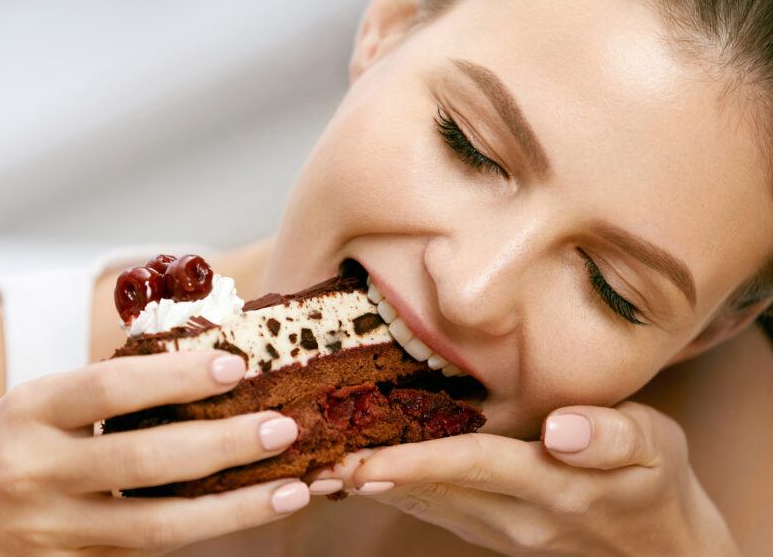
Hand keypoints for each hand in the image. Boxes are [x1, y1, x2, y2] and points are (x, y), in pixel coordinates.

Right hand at [0, 351, 308, 555]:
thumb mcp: (33, 406)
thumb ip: (103, 390)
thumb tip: (200, 359)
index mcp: (29, 409)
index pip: (109, 388)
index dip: (176, 376)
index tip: (236, 364)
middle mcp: (36, 470)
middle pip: (142, 462)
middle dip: (221, 445)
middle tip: (281, 427)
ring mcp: (51, 530)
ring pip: (155, 527)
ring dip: (232, 508)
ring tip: (291, 487)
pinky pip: (145, 554)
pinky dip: (201, 535)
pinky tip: (246, 515)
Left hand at [309, 401, 740, 555]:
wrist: (661, 546)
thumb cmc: (654, 480)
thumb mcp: (653, 446)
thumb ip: (609, 435)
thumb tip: (562, 430)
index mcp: (552, 485)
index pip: (473, 466)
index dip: (416, 461)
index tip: (364, 459)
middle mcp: (517, 515)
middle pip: (433, 489)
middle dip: (372, 474)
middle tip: (313, 459)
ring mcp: (500, 529)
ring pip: (427, 503)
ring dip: (374, 485)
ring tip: (321, 466)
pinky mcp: (491, 531)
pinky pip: (435, 509)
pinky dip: (397, 490)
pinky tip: (362, 476)